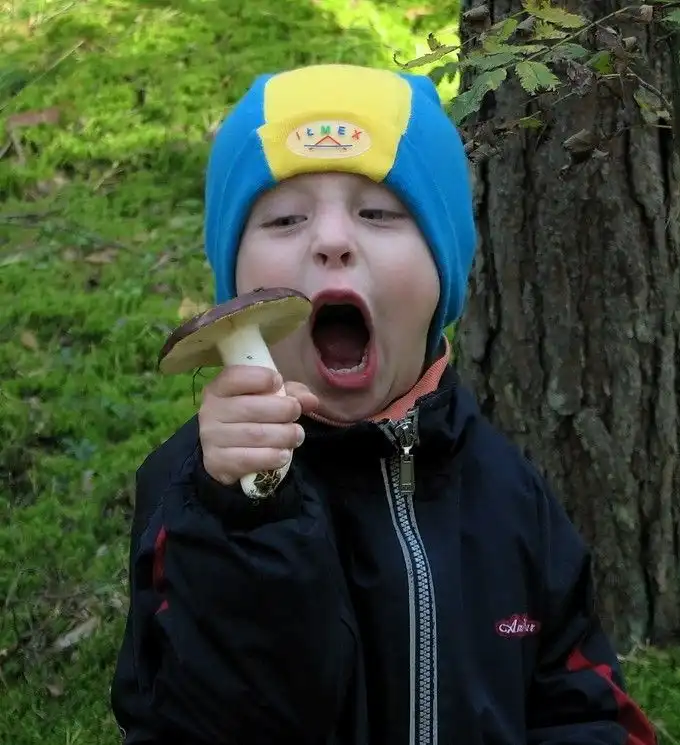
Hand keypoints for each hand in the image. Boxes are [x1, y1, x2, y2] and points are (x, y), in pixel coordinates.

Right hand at [198, 365, 318, 486]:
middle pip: (251, 408)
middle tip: (296, 413)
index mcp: (219, 388)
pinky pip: (249, 459)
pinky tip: (283, 454)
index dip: (260, 378)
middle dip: (283, 410)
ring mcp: (211, 438)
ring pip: (255, 435)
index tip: (278, 382)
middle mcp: (210, 411)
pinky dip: (272, 457)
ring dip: (284, 435)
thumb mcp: (268, 399)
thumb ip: (290, 394)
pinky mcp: (216, 462)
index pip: (235, 377)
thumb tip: (311, 400)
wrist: (225, 453)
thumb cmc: (250, 417)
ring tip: (296, 436)